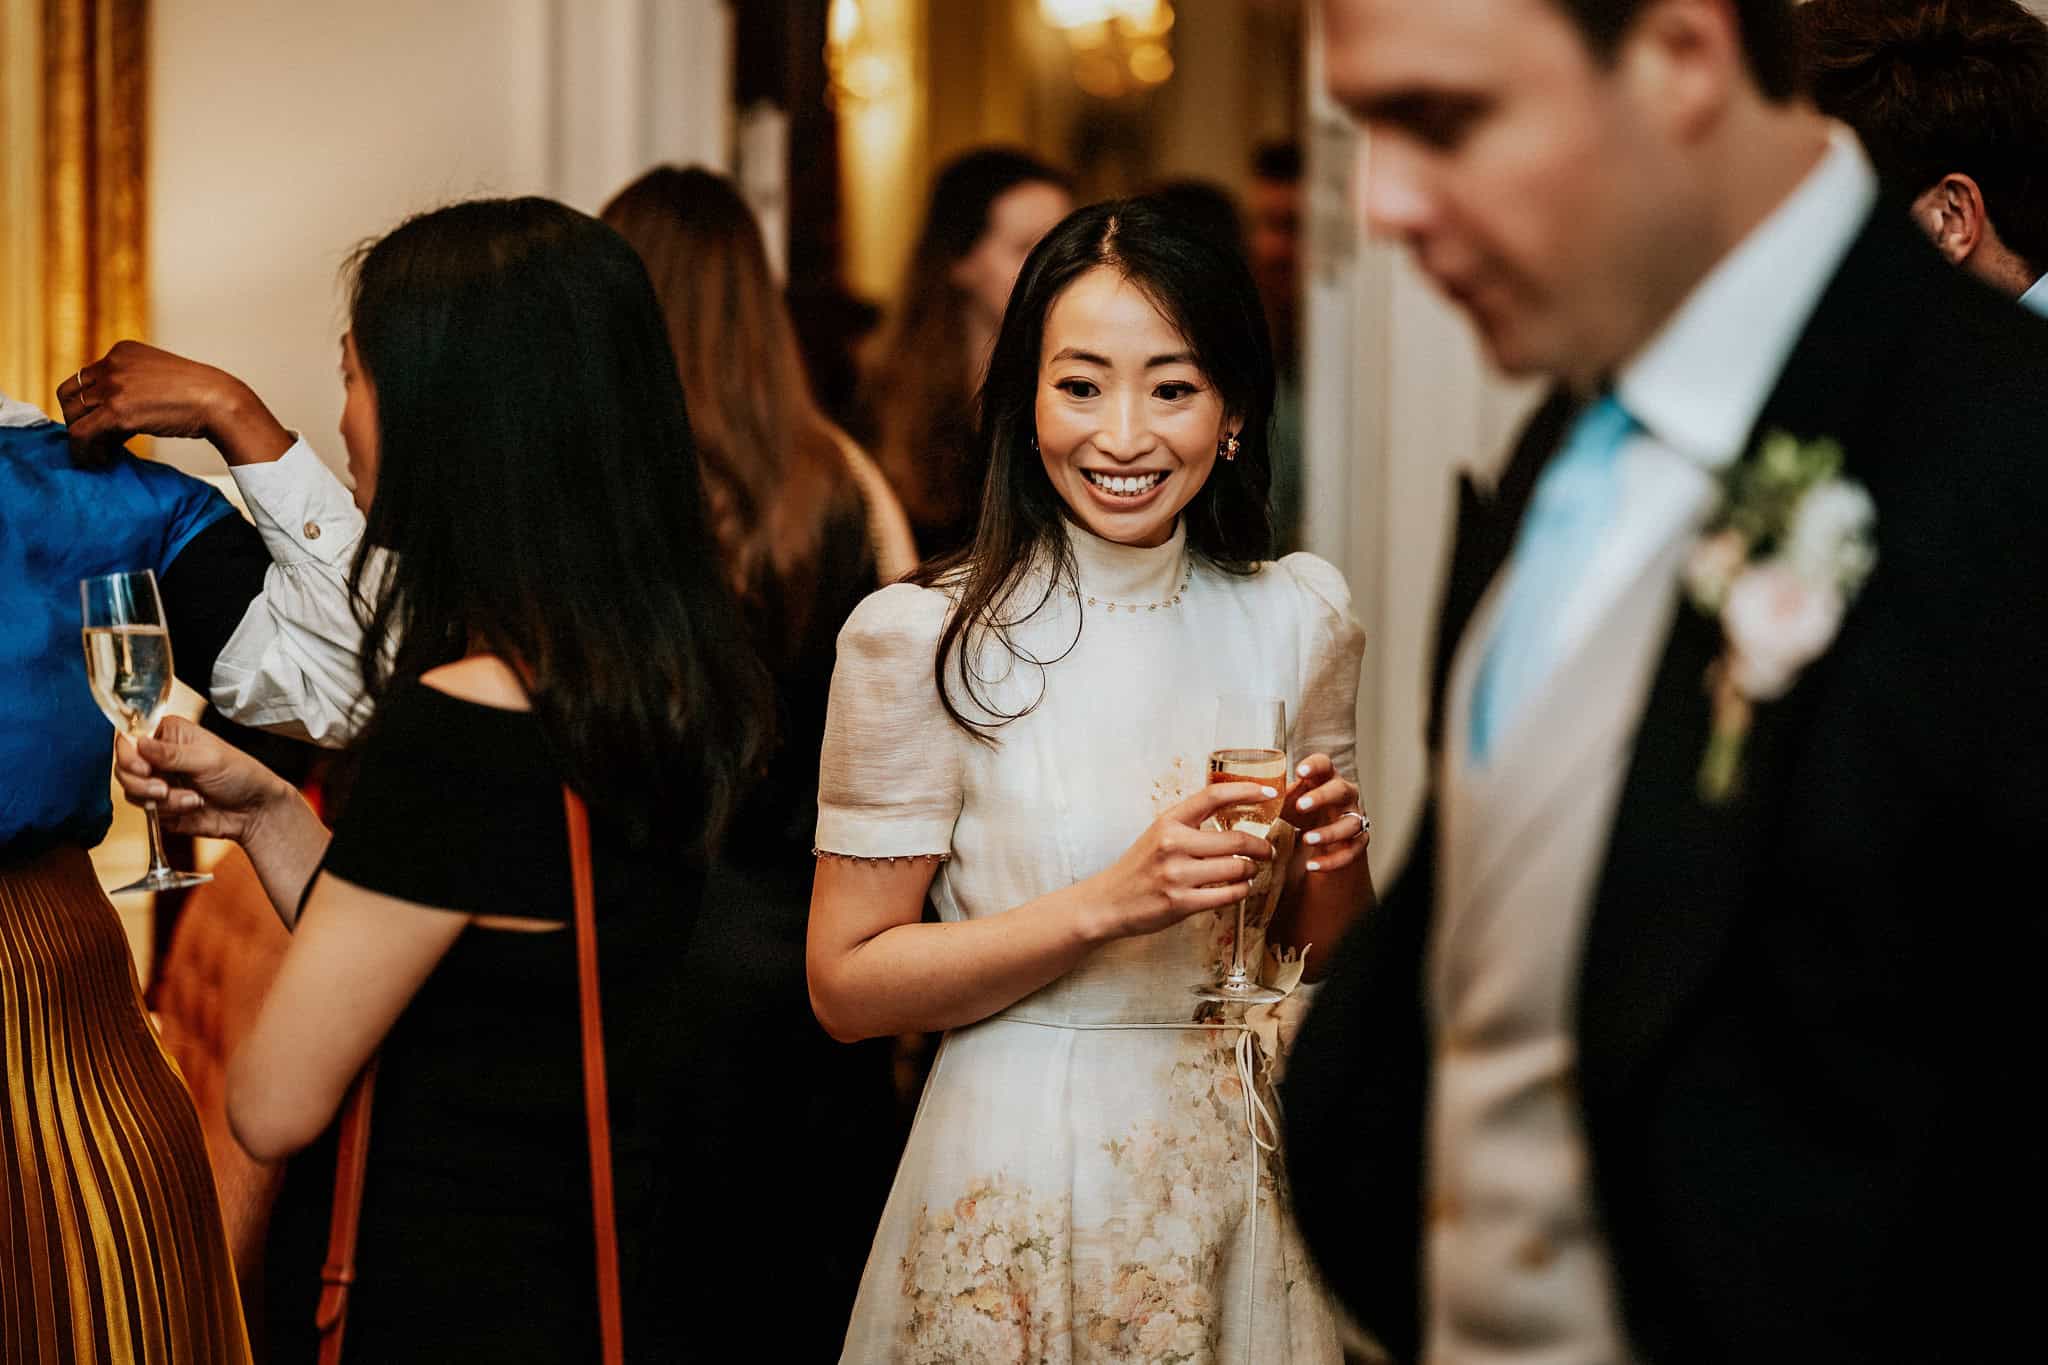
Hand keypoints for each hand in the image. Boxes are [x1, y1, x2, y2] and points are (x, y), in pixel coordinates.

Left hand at [56, 340, 290, 467]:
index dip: (90, 405)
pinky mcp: (116, 411)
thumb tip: (112, 418)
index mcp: (122, 351)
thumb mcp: (160, 377)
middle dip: (79, 420)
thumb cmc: (200, 396)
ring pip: (73, 415)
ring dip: (82, 439)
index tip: (104, 425)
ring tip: (100, 454)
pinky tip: (99, 461)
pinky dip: (82, 451)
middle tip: (97, 441)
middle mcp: (112, 363)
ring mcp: (113, 386)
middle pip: (70, 394)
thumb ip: (134, 385)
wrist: (221, 402)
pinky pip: (80, 434)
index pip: (85, 378)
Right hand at [114, 715, 293, 843]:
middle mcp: (158, 757)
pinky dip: (169, 811)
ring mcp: (158, 782)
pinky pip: (147, 811)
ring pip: (132, 792)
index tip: (142, 766)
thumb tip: (139, 742)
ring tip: (192, 798)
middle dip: (143, 782)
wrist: (254, 811)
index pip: (130, 737)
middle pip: (123, 767)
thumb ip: (170, 753)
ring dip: (162, 799)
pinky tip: (192, 806)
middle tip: (164, 788)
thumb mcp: (208, 758)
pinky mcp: (161, 806)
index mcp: (169, 734)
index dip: (128, 753)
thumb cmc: (241, 775)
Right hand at [1084, 781, 1278, 941]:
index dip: (1247, 791)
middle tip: (1267, 850)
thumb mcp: (1158, 835)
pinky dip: (1242, 891)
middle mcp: (1172, 844)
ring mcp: (1177, 875)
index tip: (1269, 793)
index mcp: (1168, 821)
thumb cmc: (1138, 868)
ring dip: (1251, 870)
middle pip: (1236, 839)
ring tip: (1250, 871)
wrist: (1108, 902)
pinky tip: (1240, 888)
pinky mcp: (1181, 903)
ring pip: (1236, 868)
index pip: (1213, 796)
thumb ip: (1189, 826)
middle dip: (1260, 847)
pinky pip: (1228, 895)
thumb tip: (1233, 820)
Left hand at [1282, 753, 1369, 873]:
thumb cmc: (1303, 811)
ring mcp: (1354, 818)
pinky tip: (1312, 865)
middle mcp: (1345, 795)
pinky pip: (1350, 852)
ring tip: (1306, 840)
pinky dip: (1331, 861)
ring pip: (1350, 823)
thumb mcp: (1289, 802)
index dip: (1314, 766)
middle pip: (1341, 790)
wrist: (1324, 838)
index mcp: (1326, 778)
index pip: (1325, 764)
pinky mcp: (1358, 842)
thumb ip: (1278, 798)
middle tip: (1300, 806)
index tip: (1299, 772)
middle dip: (1322, 797)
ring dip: (1329, 832)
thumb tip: (1260, 797)